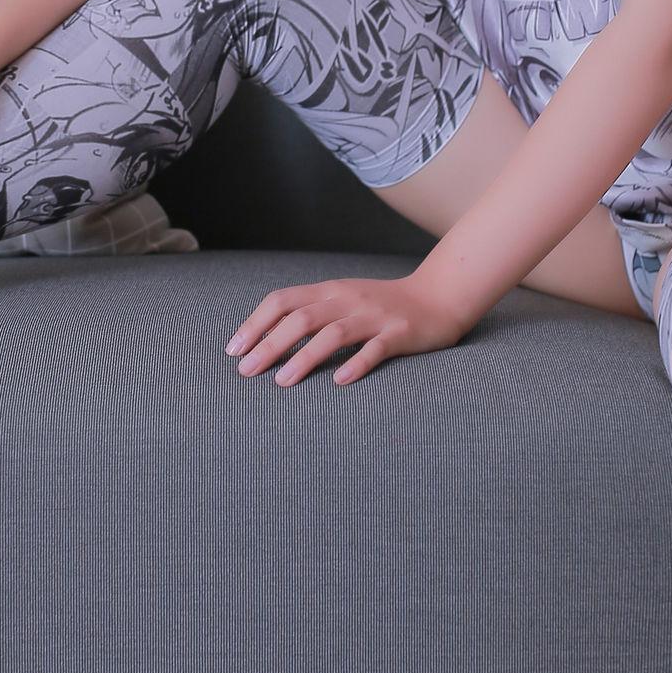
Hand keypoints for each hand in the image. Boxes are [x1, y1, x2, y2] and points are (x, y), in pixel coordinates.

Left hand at [224, 273, 471, 388]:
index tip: (233, 350)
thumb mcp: (343, 300)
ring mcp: (375, 316)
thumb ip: (310, 313)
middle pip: (301, 318)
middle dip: (269, 344)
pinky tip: (339, 381)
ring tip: (282, 382)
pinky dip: (357, 364)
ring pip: (334, 334)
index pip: (282, 300)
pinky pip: (376, 349)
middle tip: (246, 371)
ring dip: (304, 357)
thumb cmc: (382, 306)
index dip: (255, 324)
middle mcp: (348, 300)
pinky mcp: (400, 334)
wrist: (438, 297)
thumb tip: (264, 339)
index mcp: (329, 291)